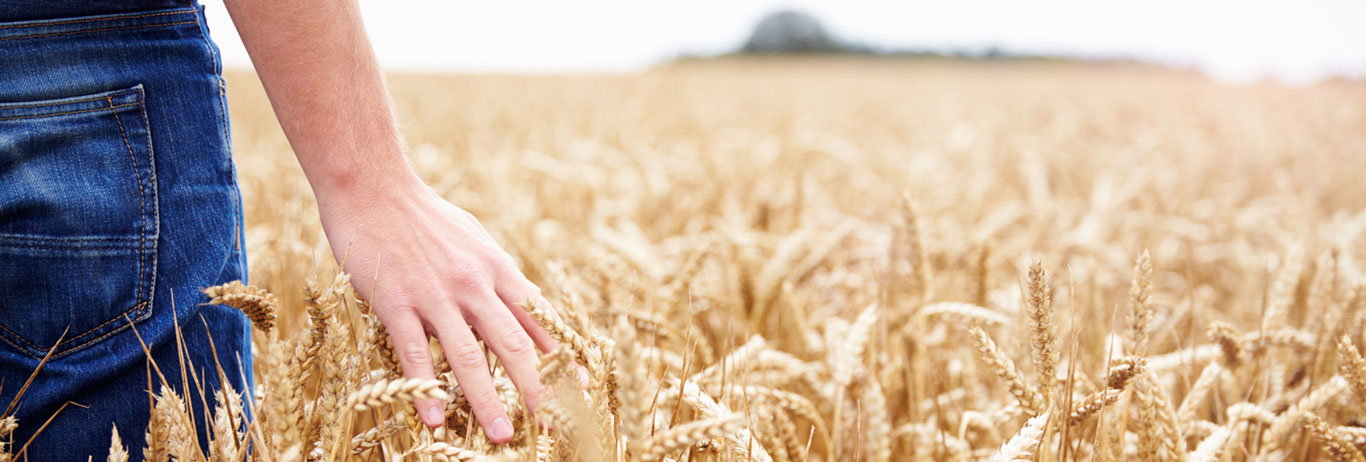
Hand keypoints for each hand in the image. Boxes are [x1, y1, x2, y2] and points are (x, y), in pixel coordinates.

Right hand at [316, 172, 556, 442]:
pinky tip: (434, 419)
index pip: (539, 321)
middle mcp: (474, 285)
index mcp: (498, 270)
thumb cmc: (427, 218)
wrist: (374, 187)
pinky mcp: (396, 301)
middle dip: (535, 389)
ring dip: (487, 401)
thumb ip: (503, 278)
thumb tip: (533, 306)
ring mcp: (435, 295)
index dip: (562, 357)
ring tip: (502, 436)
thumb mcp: (477, 242)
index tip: (580, 388)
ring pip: (468, 357)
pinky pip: (415, 353)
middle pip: (513, 345)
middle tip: (550, 427)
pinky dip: (426, 389)